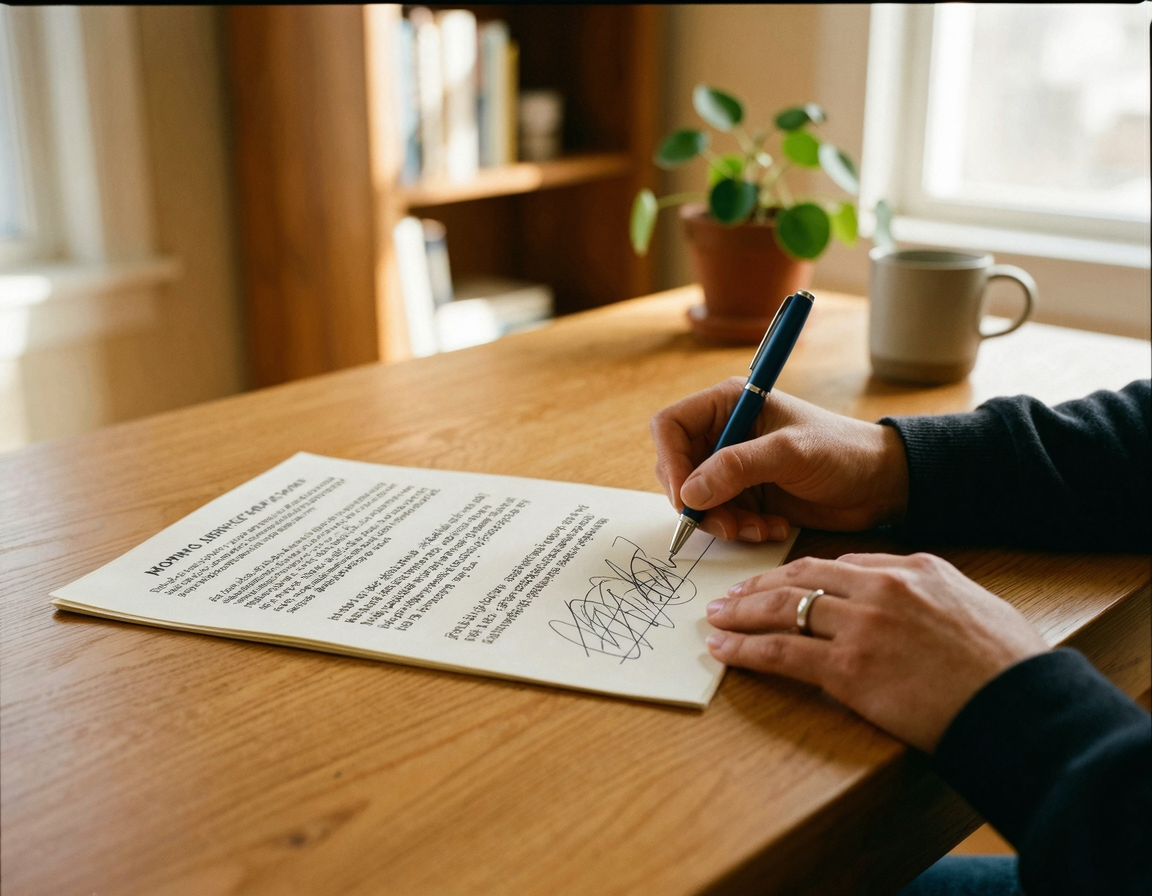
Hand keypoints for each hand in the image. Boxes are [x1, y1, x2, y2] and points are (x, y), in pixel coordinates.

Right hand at [650, 379, 908, 542]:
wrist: (881, 483)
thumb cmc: (843, 452)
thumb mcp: (790, 453)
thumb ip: (737, 468)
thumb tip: (689, 494)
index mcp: (728, 404)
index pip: (670, 426)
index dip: (671, 463)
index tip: (687, 499)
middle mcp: (725, 432)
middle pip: (679, 468)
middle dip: (699, 502)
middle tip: (726, 525)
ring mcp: (735, 465)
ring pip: (698, 500)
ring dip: (723, 522)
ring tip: (759, 529)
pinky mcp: (747, 494)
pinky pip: (722, 517)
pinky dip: (742, 529)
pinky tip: (774, 528)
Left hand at [704, 552, 1049, 752]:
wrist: (1021, 705)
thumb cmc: (1009, 666)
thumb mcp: (972, 606)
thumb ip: (928, 597)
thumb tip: (903, 606)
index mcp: (913, 568)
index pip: (839, 563)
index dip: (799, 573)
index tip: (779, 582)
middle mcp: (881, 587)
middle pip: (801, 576)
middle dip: (759, 585)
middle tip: (730, 593)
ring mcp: (862, 625)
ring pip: (782, 608)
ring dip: (740, 612)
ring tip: (715, 617)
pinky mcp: (849, 669)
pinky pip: (781, 652)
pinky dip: (745, 648)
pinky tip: (724, 649)